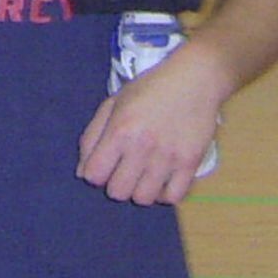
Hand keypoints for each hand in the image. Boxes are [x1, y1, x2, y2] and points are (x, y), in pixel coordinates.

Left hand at [76, 43, 222, 205]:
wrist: (195, 79)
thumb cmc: (150, 88)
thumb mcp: (114, 103)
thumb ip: (92, 136)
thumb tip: (83, 173)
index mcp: (119, 130)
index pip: (94, 175)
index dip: (95, 173)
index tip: (105, 164)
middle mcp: (142, 147)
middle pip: (118, 192)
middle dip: (116, 184)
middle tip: (125, 170)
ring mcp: (168, 157)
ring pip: (144, 199)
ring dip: (140, 190)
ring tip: (144, 174)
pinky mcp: (191, 163)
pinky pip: (173, 197)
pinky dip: (165, 193)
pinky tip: (163, 179)